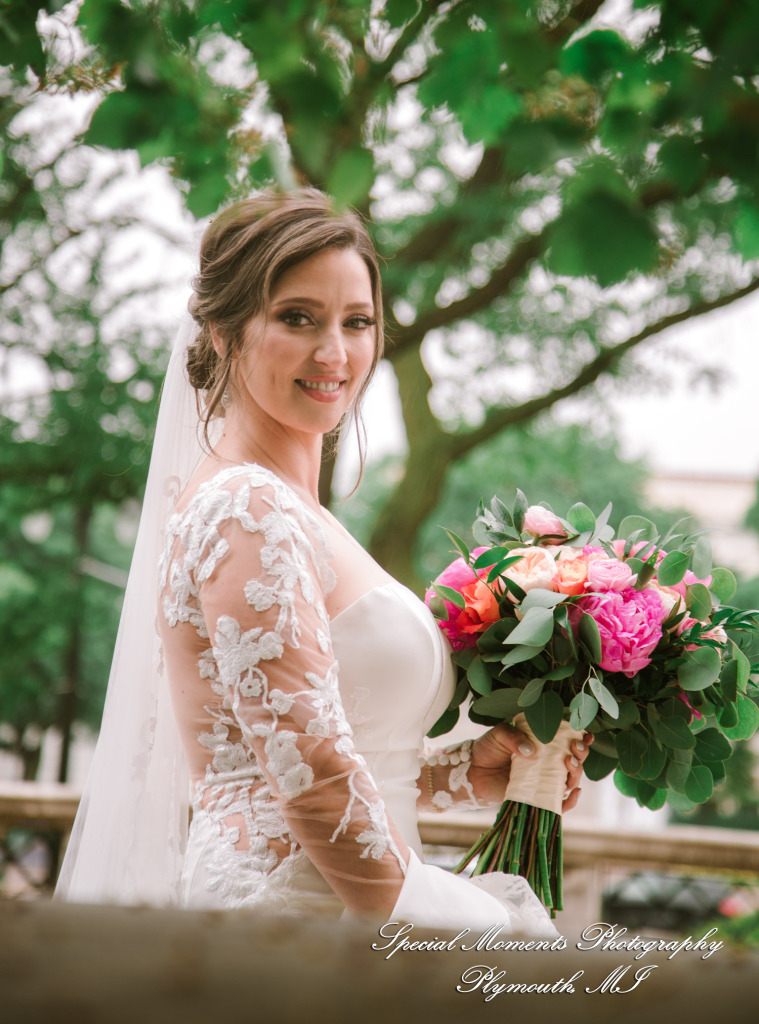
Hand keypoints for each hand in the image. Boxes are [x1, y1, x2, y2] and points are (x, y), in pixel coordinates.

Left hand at [469, 721, 592, 808]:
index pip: (567, 741)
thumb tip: (531, 751)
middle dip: (581, 754)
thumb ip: (514, 737)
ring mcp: (544, 781)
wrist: (472, 771)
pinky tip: (573, 792)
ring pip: (570, 780)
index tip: (585, 735)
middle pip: (574, 760)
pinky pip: (559, 803)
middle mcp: (547, 763)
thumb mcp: (500, 734)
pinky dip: (570, 801)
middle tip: (575, 748)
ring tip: (569, 763)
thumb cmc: (488, 749)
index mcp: (543, 744)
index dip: (581, 738)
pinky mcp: (537, 798)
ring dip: (577, 773)